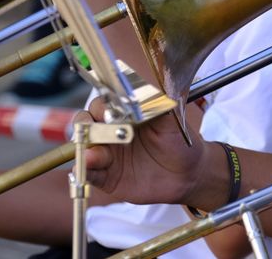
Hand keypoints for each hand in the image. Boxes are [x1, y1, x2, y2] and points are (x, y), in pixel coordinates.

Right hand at [83, 98, 214, 206]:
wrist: (187, 173)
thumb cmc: (179, 142)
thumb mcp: (171, 120)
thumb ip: (156, 107)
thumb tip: (145, 95)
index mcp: (123, 114)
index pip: (103, 104)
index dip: (101, 106)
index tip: (107, 111)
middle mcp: (110, 132)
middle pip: (86, 124)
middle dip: (85, 125)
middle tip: (93, 130)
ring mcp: (107, 154)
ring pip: (85, 149)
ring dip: (83, 151)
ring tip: (90, 156)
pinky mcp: (106, 177)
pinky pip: (89, 174)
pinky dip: (85, 172)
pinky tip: (86, 171)